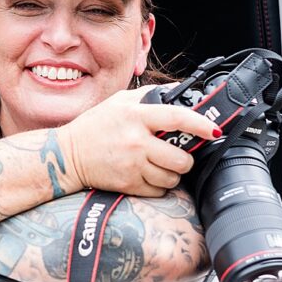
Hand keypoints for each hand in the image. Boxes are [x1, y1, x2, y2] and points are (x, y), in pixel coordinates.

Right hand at [59, 85, 220, 196]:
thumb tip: (177, 92)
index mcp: (136, 116)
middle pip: (180, 158)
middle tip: (180, 155)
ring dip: (173, 174)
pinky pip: (158, 190)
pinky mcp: (127, 184)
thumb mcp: (118, 102)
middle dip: (186, 159)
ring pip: (172, 177)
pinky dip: (159, 186)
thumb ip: (148, 95)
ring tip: (162, 166)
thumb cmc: (94, 127)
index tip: (214, 130)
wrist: (67, 156)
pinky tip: (150, 176)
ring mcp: (132, 165)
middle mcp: (135, 142)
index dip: (200, 124)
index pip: (177, 119)